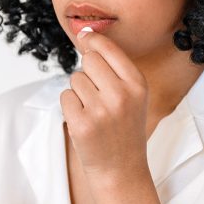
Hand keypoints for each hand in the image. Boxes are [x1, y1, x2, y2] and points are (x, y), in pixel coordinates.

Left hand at [60, 28, 149, 181]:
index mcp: (137, 84)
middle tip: (97, 93)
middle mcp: (121, 95)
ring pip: (75, 79)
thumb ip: (114, 67)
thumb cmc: (124, 128)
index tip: (85, 35)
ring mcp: (100, 111)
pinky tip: (85, 121)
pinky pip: (65, 97)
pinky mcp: (81, 124)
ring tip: (94, 112)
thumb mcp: (133, 96)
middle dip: (87, 71)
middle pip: (89, 60)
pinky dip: (71, 107)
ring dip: (79, 92)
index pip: (108, 48)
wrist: (121, 169)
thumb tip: (86, 34)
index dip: (92, 39)